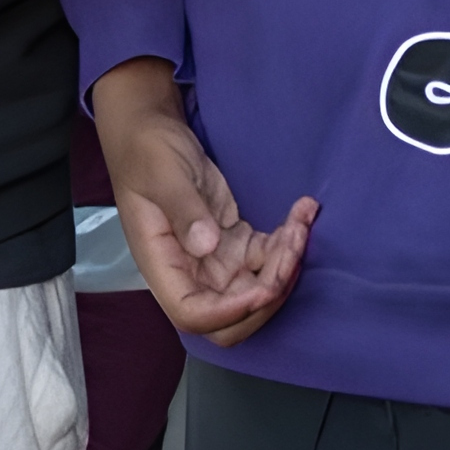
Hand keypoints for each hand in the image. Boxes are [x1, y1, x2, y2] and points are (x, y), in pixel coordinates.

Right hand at [88, 58, 315, 347]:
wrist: (152, 131)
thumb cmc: (147, 151)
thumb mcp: (163, 175)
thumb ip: (184, 209)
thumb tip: (205, 246)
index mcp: (162, 264)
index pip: (193, 314)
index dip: (230, 312)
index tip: (263, 285)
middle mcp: (189, 272)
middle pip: (233, 317)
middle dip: (269, 292)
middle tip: (290, 248)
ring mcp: (214, 261)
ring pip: (258, 289)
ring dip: (286, 265)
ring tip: (300, 222)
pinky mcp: (234, 244)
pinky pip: (268, 258)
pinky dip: (289, 243)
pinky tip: (301, 213)